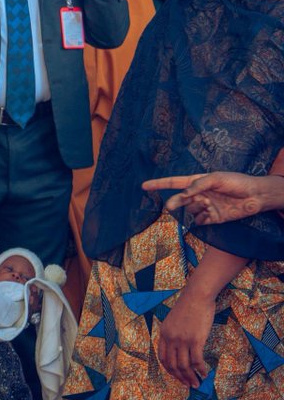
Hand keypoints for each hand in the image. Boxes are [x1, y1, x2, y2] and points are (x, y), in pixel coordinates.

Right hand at [144, 173, 283, 224]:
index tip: (144, 185)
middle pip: (179, 200)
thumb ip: (198, 185)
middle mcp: (199, 195)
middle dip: (175, 203)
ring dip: (195, 208)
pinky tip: (212, 214)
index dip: (159, 184)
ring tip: (208, 204)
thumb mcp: (217, 178)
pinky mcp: (211, 218)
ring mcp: (204, 207)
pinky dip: (202, 219)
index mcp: (198, 182)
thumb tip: (184, 194)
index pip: (174, 183)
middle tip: (170, 206)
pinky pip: (198, 221)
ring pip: (189, 211)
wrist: (255, 196)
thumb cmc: (237, 182)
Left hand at [157, 292, 214, 388]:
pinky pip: (196, 360)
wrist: (197, 296)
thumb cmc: (188, 307)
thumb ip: (172, 334)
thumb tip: (178, 347)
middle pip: (172, 365)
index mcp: (163, 334)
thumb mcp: (173, 320)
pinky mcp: (195, 340)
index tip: (176, 376)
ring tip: (197, 383)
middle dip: (180, 377)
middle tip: (188, 385)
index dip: (169, 370)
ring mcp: (182, 340)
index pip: (162, 358)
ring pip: (184, 365)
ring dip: (191, 377)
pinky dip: (200, 369)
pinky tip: (205, 374)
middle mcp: (170, 339)